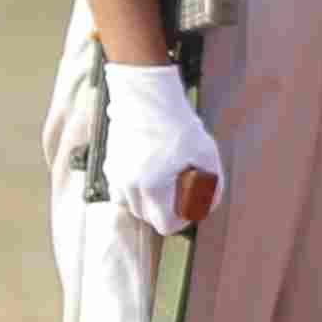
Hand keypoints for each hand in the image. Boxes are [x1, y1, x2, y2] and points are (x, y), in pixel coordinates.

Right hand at [98, 60, 224, 237]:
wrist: (147, 96)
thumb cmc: (178, 124)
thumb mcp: (206, 154)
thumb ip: (211, 185)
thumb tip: (208, 205)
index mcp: (152, 186)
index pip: (164, 224)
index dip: (181, 221)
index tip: (190, 206)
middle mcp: (129, 185)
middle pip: (146, 217)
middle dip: (165, 210)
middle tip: (181, 191)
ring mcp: (116, 174)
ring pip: (130, 204)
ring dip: (147, 201)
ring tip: (164, 183)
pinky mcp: (110, 163)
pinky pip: (119, 189)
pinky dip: (133, 189)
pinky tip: (148, 172)